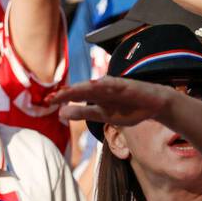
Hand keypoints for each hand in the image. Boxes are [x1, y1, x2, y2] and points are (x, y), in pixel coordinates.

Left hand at [56, 77, 179, 128]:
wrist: (154, 104)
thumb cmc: (128, 108)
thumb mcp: (102, 115)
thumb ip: (82, 113)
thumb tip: (61, 114)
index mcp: (96, 96)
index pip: (76, 96)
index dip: (62, 98)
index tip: (47, 101)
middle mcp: (103, 89)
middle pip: (82, 90)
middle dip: (67, 94)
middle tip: (52, 98)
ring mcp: (115, 86)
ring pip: (96, 87)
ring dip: (82, 89)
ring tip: (68, 92)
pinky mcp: (128, 86)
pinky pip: (115, 85)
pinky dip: (105, 85)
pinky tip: (95, 85)